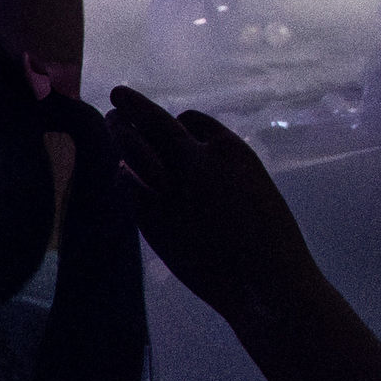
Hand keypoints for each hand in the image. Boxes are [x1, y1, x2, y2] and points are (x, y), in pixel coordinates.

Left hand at [110, 85, 317, 320]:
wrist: (267, 283)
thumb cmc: (270, 243)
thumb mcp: (253, 191)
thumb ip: (222, 176)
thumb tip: (191, 171)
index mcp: (230, 149)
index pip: (192, 120)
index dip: (179, 122)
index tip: (172, 124)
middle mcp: (198, 161)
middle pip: (155, 122)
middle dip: (134, 107)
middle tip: (117, 96)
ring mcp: (172, 189)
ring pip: (135, 146)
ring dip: (120, 131)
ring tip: (110, 120)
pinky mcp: (154, 219)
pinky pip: (131, 184)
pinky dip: (126, 175)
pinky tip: (122, 172)